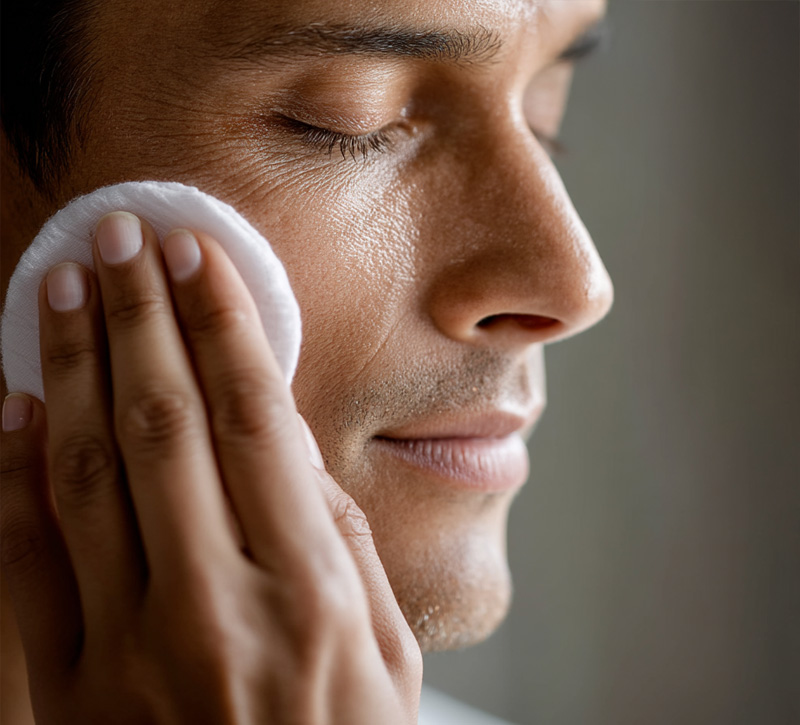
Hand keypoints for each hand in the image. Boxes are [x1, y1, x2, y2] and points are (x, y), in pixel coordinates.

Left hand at [0, 212, 421, 723]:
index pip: (255, 420)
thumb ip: (347, 546)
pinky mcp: (70, 690)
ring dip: (73, 366)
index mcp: (311, 589)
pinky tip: (13, 404)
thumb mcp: (389, 652)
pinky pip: (26, 562)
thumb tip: (292, 455)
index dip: (223, 328)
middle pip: (165, 422)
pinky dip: (13, 473)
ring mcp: (131, 648)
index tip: (200, 261)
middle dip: (141, 316)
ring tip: (62, 287)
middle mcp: (219, 605)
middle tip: (122, 239)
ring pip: (89, 472)